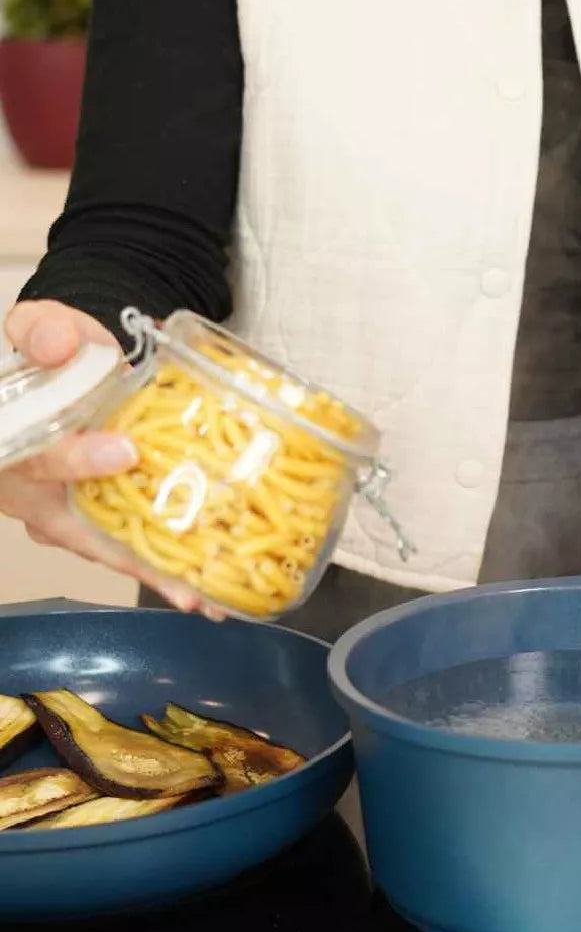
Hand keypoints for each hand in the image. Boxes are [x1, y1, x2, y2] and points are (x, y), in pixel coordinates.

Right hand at [0, 300, 203, 611]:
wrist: (62, 369)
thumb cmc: (50, 357)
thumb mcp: (40, 329)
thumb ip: (43, 331)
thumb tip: (60, 343)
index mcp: (10, 448)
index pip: (35, 459)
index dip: (76, 458)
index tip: (124, 452)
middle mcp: (34, 495)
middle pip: (85, 535)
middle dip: (140, 564)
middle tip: (189, 591)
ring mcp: (67, 513)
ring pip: (112, 550)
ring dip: (161, 577)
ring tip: (210, 601)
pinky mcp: (97, 515)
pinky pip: (130, 545)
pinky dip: (166, 567)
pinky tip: (206, 586)